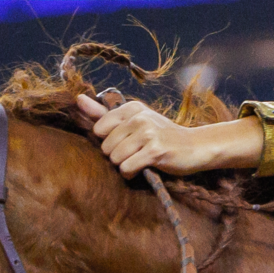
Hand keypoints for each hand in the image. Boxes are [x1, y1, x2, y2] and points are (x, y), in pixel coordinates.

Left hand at [74, 93, 263, 176]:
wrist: (196, 147)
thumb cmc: (162, 136)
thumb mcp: (135, 121)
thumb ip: (103, 113)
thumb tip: (77, 99)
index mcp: (131, 107)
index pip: (99, 129)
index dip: (110, 141)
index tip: (127, 141)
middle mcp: (139, 117)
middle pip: (105, 146)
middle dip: (116, 155)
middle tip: (136, 153)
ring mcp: (147, 133)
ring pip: (115, 158)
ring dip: (124, 165)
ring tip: (140, 161)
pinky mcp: (155, 150)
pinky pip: (127, 168)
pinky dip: (132, 173)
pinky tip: (144, 169)